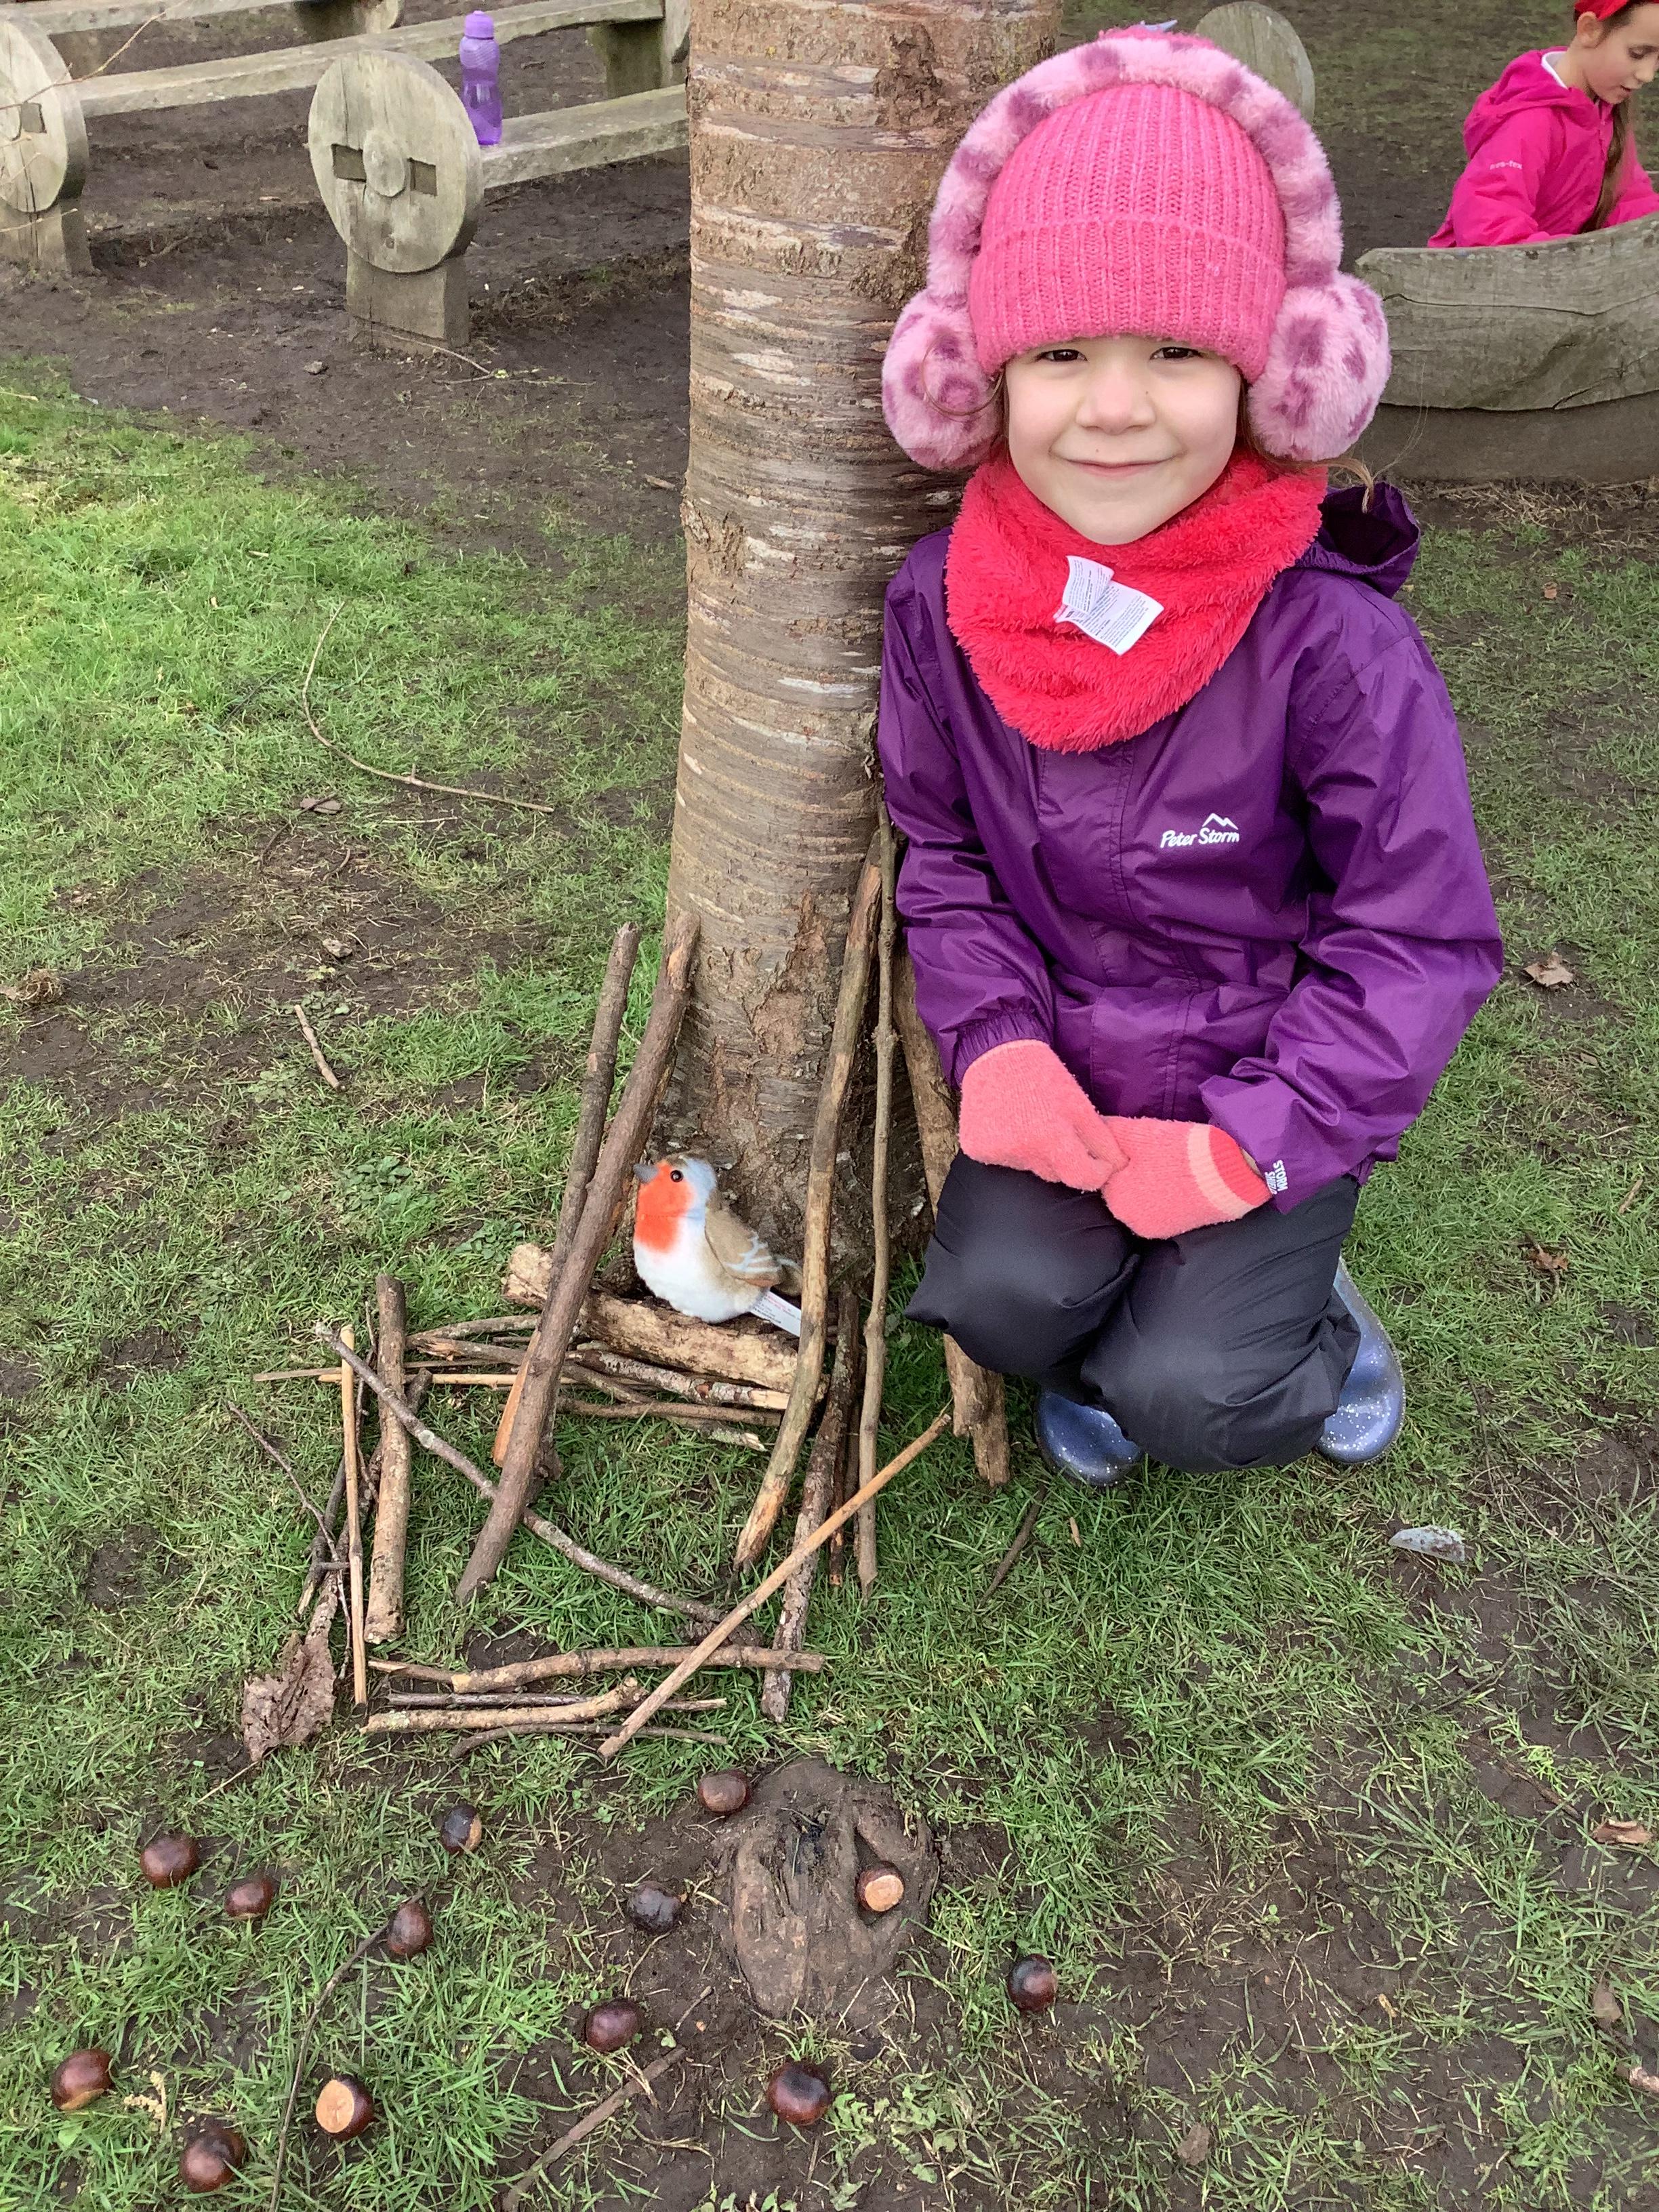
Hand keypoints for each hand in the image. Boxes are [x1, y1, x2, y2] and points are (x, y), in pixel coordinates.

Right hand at [958, 1041, 1125, 1191]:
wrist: (995, 1054)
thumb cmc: (1042, 1075)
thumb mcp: (1080, 1103)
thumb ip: (1102, 1139)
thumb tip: (1119, 1165)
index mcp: (1050, 1138)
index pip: (1082, 1179)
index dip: (1096, 1172)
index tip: (1098, 1161)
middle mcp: (1021, 1151)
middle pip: (1054, 1175)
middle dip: (1063, 1158)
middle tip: (1056, 1127)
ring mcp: (995, 1152)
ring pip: (1028, 1169)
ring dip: (1034, 1153)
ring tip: (1029, 1122)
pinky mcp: (976, 1150)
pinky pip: (1003, 1161)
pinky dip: (1009, 1148)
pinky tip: (1007, 1125)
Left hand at [1100, 1117, 1268, 1239]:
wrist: (1231, 1172)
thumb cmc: (1179, 1152)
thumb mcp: (1137, 1133)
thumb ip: (1107, 1131)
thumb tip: (1089, 1127)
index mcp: (1116, 1200)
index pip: (1107, 1176)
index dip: (1123, 1157)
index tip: (1140, 1146)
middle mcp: (1132, 1222)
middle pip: (1125, 1189)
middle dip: (1136, 1172)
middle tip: (1158, 1154)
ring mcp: (1158, 1229)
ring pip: (1145, 1198)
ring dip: (1153, 1183)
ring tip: (1173, 1165)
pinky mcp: (1180, 1230)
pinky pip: (1164, 1208)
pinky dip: (1169, 1194)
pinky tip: (1183, 1179)